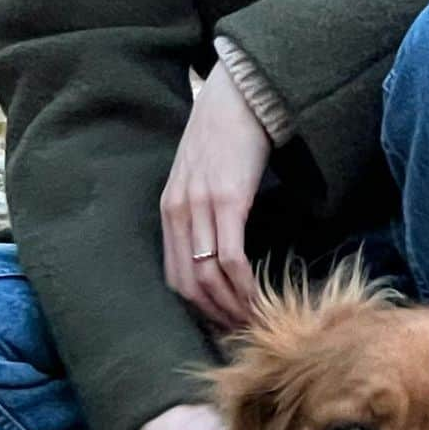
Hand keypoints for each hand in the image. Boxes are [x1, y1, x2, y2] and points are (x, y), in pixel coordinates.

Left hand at [161, 61, 269, 328]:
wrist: (239, 96)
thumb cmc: (226, 137)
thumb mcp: (201, 178)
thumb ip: (200, 212)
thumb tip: (216, 250)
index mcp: (169, 211)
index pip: (175, 278)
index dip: (198, 310)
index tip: (222, 325)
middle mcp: (178, 213)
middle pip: (189, 285)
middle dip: (215, 317)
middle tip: (241, 332)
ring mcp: (201, 207)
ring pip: (209, 277)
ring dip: (232, 306)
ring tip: (254, 320)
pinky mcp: (229, 200)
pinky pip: (231, 257)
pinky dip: (244, 284)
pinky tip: (259, 295)